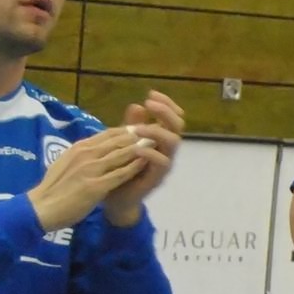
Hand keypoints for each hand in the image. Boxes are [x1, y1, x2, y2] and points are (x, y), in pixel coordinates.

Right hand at [29, 129, 145, 231]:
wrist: (41, 207)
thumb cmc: (53, 188)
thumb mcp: (66, 162)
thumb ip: (82, 154)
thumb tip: (94, 146)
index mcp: (79, 148)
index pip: (108, 134)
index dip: (127, 130)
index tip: (142, 130)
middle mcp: (86, 154)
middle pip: (118, 140)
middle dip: (138, 136)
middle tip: (156, 133)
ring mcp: (91, 169)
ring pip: (121, 154)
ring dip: (140, 148)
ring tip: (156, 144)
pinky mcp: (95, 186)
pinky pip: (120, 173)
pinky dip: (134, 166)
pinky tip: (146, 163)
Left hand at [102, 92, 184, 225]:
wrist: (116, 199)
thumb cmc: (121, 169)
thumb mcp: (124, 143)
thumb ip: (131, 126)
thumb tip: (137, 105)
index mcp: (160, 139)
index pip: (172, 117)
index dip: (165, 104)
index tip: (151, 94)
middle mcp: (166, 149)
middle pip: (178, 126)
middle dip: (165, 112)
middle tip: (150, 103)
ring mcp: (164, 163)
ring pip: (174, 142)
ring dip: (157, 131)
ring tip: (138, 128)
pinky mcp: (157, 177)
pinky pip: (162, 163)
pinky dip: (150, 153)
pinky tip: (137, 148)